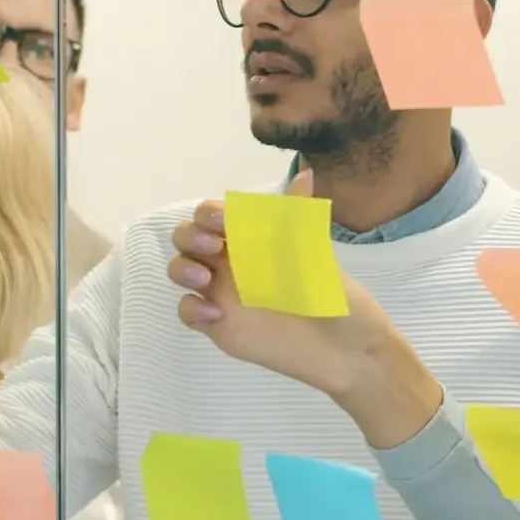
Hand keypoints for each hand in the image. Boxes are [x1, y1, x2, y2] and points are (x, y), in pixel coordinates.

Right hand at [170, 174, 440, 446]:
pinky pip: (186, 310)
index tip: (222, 221)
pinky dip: (192, 308)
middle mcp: (231, 261)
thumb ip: (299, 216)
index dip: (208, 213)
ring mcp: (221, 292)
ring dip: (182, 267)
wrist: (339, 347)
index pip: (213, 215)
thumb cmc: (328, 293)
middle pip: (187, 238)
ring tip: (203, 277)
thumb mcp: (313, 252)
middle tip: (213, 247)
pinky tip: (215, 314)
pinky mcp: (216, 324)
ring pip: (180, 270)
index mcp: (251, 238)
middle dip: (189, 236)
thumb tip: (305, 173)